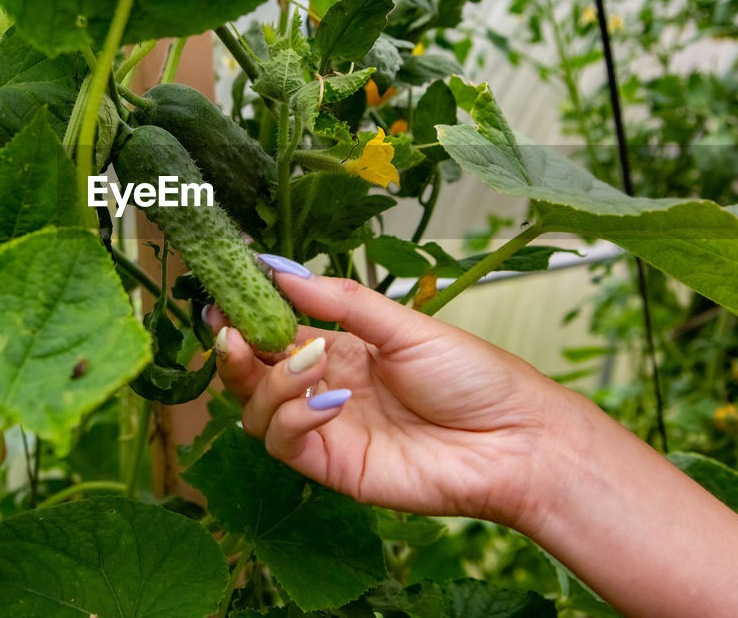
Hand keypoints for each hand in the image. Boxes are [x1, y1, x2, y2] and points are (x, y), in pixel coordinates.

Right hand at [210, 260, 571, 527]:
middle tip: (229, 328)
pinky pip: (286, 444)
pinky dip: (293, 417)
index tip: (222, 292)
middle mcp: (325, 388)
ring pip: (258, 410)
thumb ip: (341, 302)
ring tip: (307, 361)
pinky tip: (327, 399)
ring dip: (268, 381)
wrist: (516, 440)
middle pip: (253, 372)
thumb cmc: (474, 376)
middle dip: (235, 349)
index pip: (274, 330)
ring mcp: (327, 430)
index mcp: (341, 349)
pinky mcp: (334, 467)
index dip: (243, 314)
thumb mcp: (405, 325)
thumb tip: (278, 269)